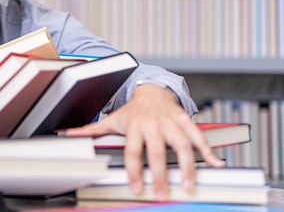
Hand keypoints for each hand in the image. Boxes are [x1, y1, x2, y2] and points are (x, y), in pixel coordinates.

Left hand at [65, 84, 224, 200]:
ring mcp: (171, 122)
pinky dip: (209, 150)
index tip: (137, 188)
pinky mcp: (186, 120)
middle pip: (158, 151)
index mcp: (134, 127)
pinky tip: (216, 164)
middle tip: (163, 193)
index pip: (133, 151)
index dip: (134, 170)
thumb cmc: (132, 111)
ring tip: (189, 184)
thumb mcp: (111, 119)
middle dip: (161, 173)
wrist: (152, 90)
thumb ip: (91, 131)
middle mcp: (153, 124)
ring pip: (182, 144)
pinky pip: (198, 136)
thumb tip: (67, 135)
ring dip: (188, 165)